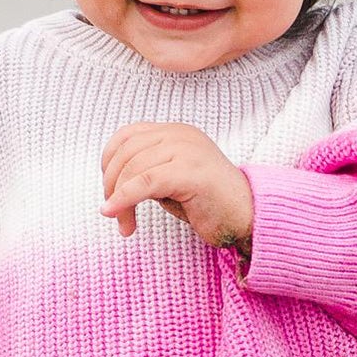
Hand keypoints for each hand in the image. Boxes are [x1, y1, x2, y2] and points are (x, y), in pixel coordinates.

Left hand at [100, 123, 253, 255]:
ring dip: (119, 200)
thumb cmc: (209, 204)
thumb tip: (112, 182)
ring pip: (133, 169)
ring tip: (125, 224)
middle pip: (126, 153)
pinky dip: (124, 199)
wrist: (248, 217)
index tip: (109, 191)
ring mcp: (187, 150)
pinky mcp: (191, 172)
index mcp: (175, 132)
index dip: (108, 162)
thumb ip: (146, 172)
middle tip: (114, 215)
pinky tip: (115, 214)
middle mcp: (181, 135)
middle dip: (111, 186)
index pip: (127, 135)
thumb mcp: (171, 180)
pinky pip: (145, 182)